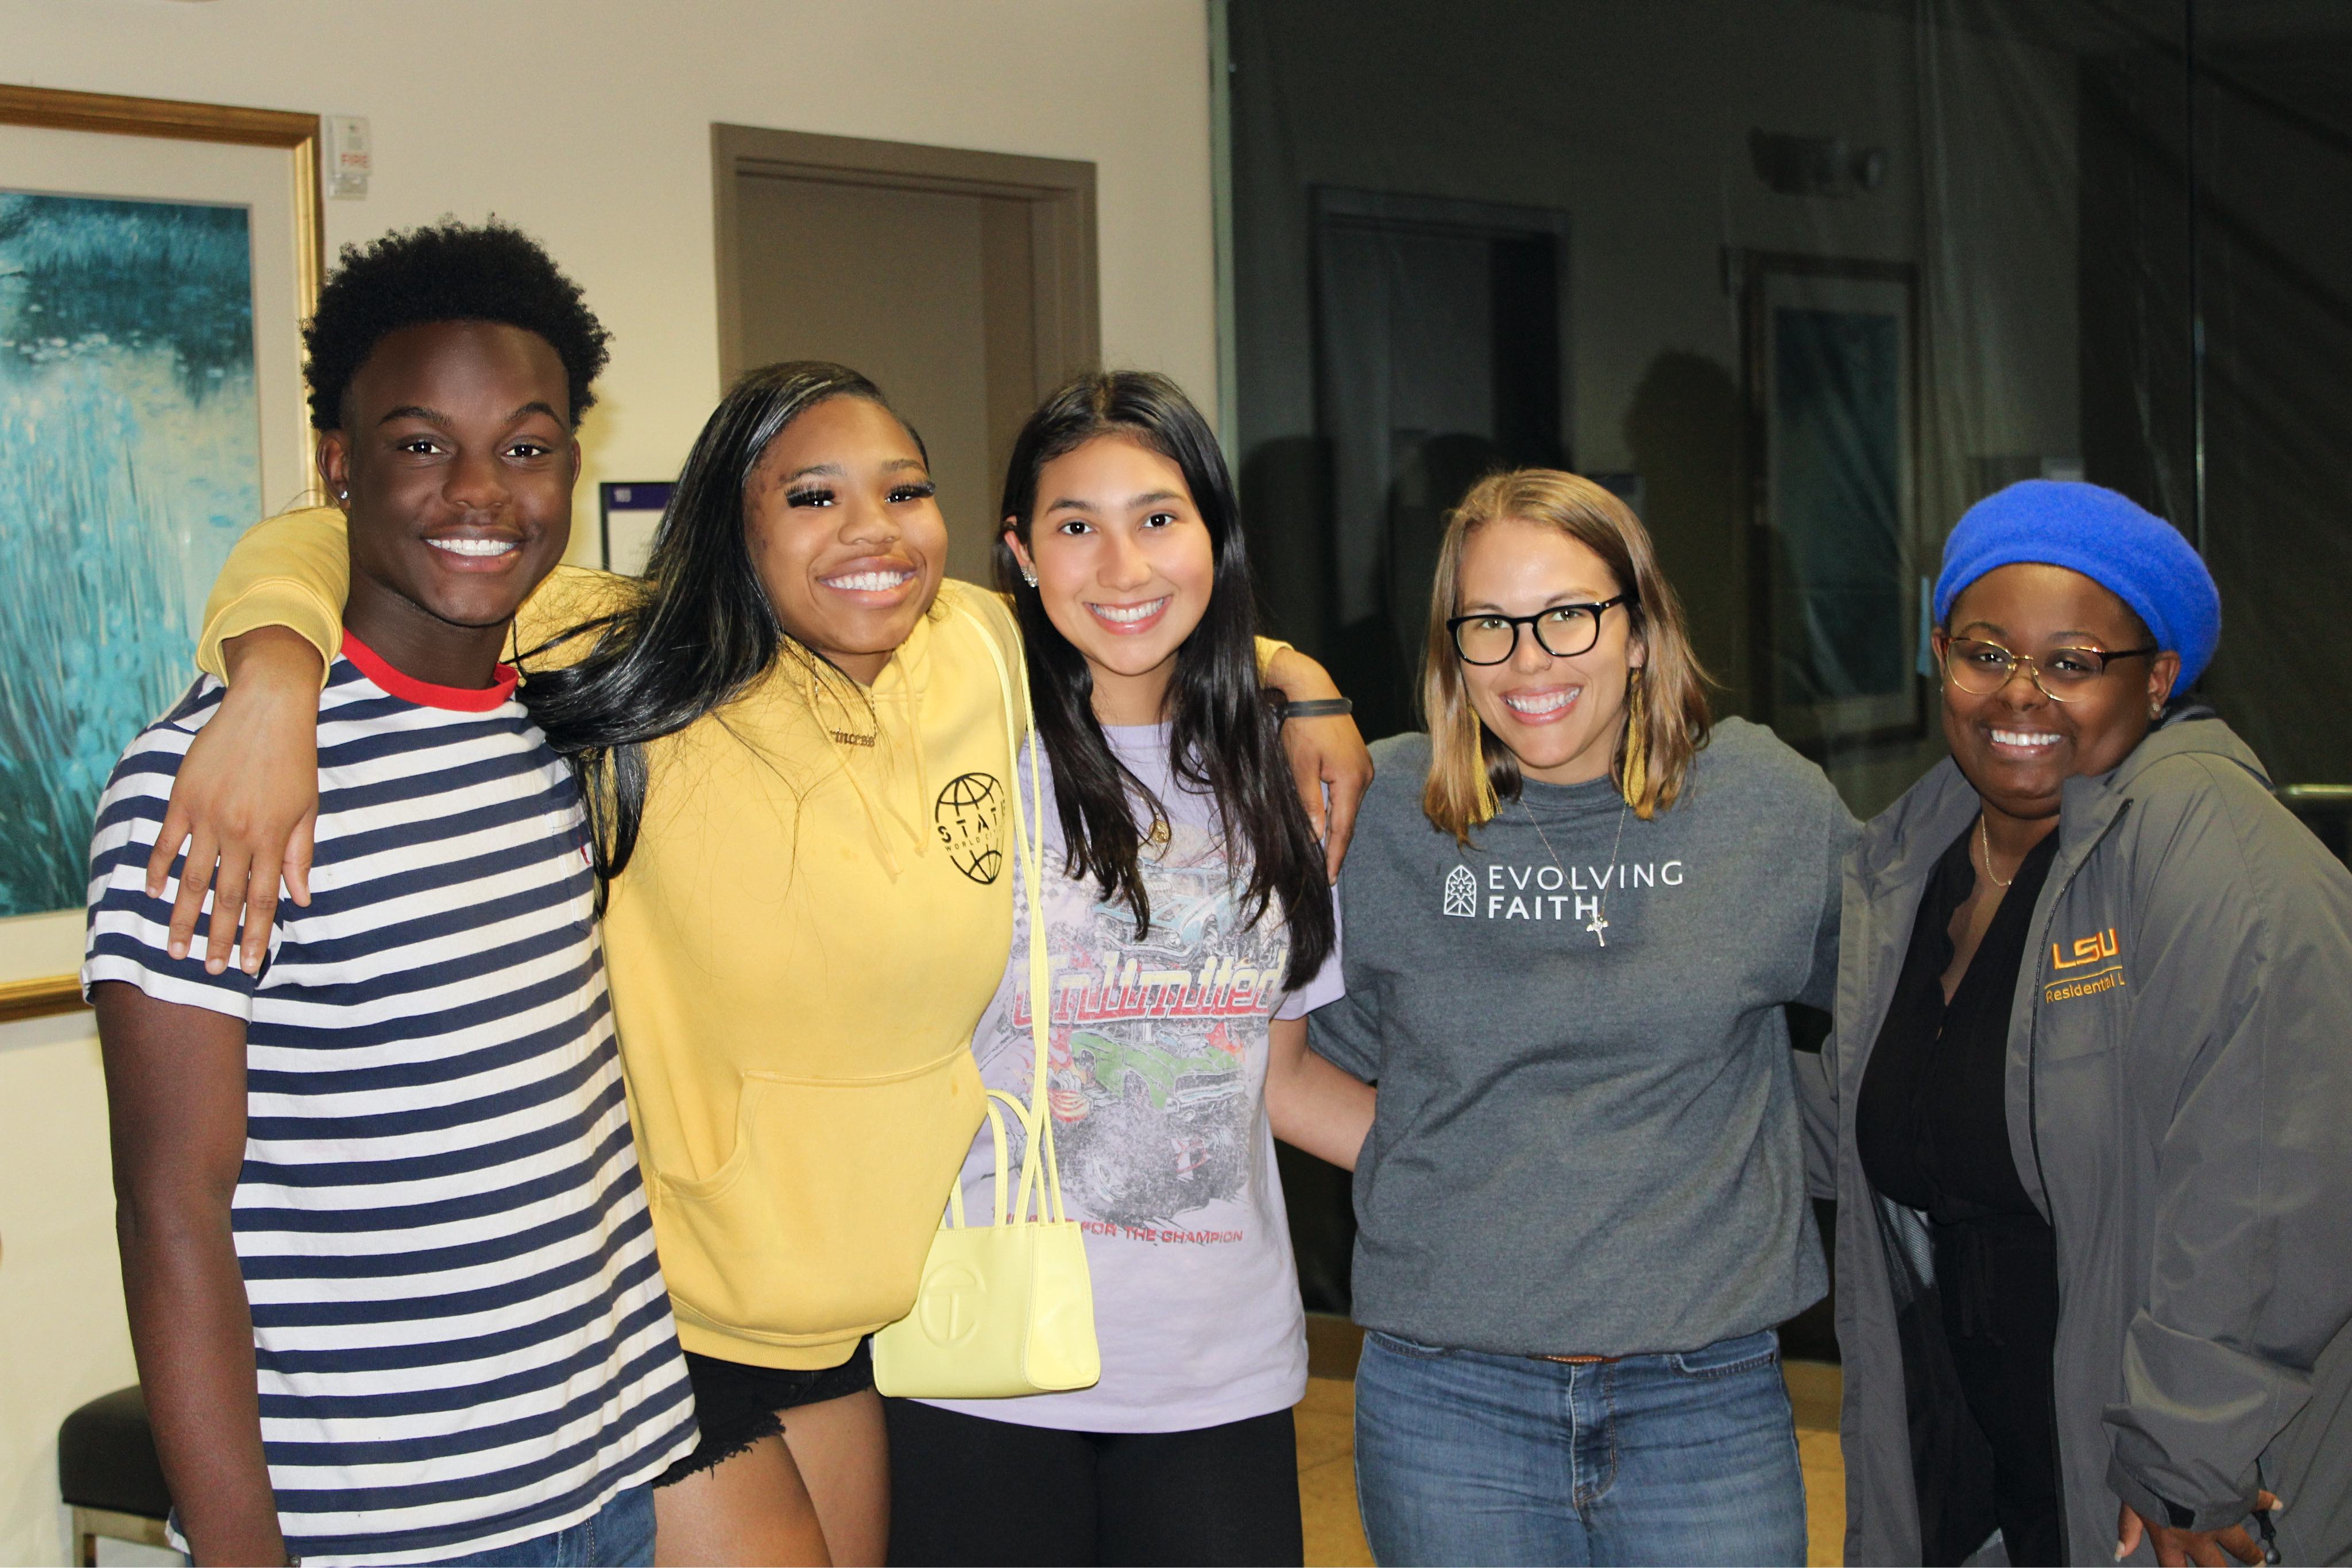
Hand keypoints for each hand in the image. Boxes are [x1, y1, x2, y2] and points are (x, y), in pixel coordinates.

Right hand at [145, 627, 321, 974]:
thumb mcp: (307, 807)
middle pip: (225, 897)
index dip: (254, 936)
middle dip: (217, 938)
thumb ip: (299, 854)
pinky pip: (166, 842)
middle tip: (207, 971)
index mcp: (273, 838)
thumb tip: (300, 899)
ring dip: (183, 917)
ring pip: (192, 878)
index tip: (247, 966)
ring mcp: (207, 816)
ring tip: (175, 947)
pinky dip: (159, 869)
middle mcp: (239, 832)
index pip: (263, 900)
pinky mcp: (183, 798)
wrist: (269, 707)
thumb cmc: (295, 758)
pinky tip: (154, 894)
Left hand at [1265, 648, 1372, 880]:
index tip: (1330, 879)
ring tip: (1326, 851)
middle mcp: (1364, 776)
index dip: (1335, 855)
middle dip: (1338, 846)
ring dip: (1338, 827)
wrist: (1313, 691)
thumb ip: (1310, 804)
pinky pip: (1349, 792)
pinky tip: (1330, 819)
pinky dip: (1339, 808)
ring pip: (1349, 806)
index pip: (1343, 829)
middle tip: (1327, 872)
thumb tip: (1316, 837)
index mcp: (1352, 781)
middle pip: (1350, 820)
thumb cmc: (1303, 727)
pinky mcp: (1358, 760)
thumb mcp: (1301, 768)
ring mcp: (1364, 767)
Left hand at [2117, 1492, 2280, 1565]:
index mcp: (2170, 1538)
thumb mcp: (2130, 1501)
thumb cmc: (2144, 1477)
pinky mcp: (2233, 1500)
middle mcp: (2198, 1536)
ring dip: (2252, 1554)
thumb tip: (2121, 1553)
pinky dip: (2266, 1501)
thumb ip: (2128, 1528)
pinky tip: (2276, 1504)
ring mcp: (2219, 1520)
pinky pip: (2253, 1501)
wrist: (2170, 1453)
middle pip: (2217, 1567)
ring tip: (2260, 1561)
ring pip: (2241, 1545)